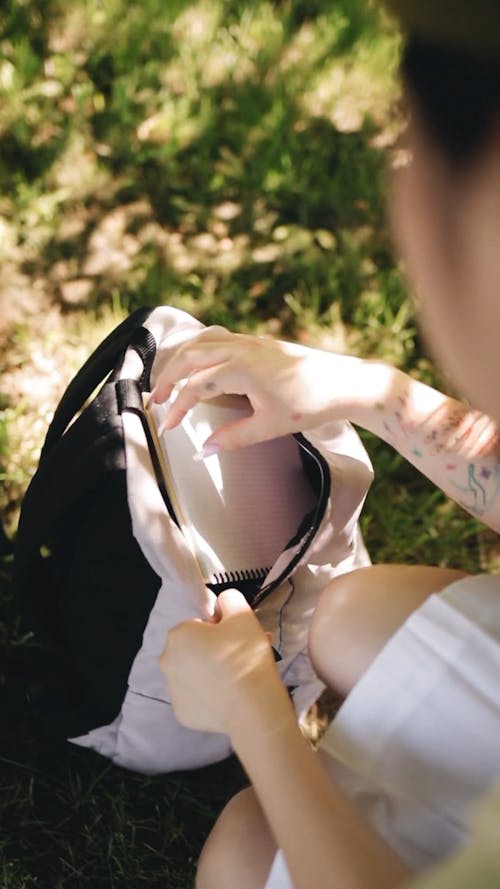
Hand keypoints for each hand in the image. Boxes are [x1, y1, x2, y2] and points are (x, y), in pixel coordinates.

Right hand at [151, 326, 370, 449]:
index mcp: (240, 368)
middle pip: (189, 357)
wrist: (346, 383)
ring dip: (181, 359)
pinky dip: (200, 348)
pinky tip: (198, 361)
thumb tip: (204, 450)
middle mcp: (241, 348)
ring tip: (169, 379)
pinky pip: (219, 337)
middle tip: (156, 401)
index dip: (177, 409)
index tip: (167, 427)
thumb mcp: (270, 427)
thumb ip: (233, 438)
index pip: (195, 387)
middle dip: (167, 378)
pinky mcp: (259, 342)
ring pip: (202, 342)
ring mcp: (251, 341)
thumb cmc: (312, 405)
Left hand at [159, 589, 284, 734]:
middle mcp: (166, 661)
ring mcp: (172, 690)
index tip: (236, 640)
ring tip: (237, 679)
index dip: (219, 630)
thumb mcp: (243, 614)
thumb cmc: (244, 654)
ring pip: (193, 674)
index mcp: (178, 634)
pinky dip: (208, 697)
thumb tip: (222, 604)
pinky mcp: (181, 714)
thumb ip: (229, 599)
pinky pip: (196, 699)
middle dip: (212, 651)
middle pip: (192, 650)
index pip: (199, 626)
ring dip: (210, 673)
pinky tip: (227, 698)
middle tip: (239, 658)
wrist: (252, 705)